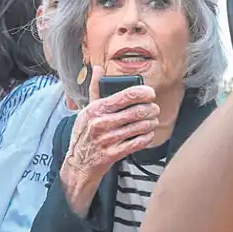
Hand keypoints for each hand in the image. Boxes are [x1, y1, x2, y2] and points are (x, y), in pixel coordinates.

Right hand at [61, 66, 158, 188]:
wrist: (78, 163)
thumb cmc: (84, 134)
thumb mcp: (86, 110)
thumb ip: (95, 89)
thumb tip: (97, 68)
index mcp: (96, 109)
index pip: (125, 96)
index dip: (143, 93)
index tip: (150, 94)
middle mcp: (101, 123)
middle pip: (136, 111)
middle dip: (151, 109)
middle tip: (154, 109)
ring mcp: (107, 139)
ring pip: (140, 127)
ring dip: (151, 123)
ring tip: (152, 121)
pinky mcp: (113, 154)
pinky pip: (138, 143)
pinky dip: (147, 137)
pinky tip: (148, 134)